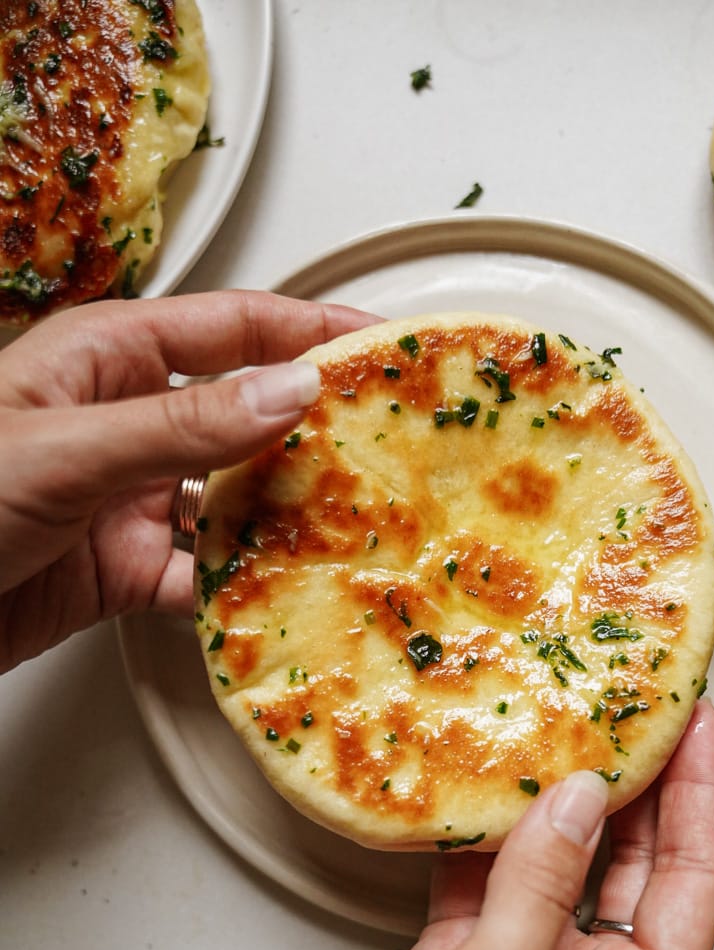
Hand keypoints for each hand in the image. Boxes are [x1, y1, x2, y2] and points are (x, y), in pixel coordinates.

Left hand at [0, 290, 375, 671]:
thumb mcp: (63, 449)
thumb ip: (182, 425)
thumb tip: (289, 390)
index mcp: (109, 359)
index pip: (234, 327)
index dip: (311, 330)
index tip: (380, 343)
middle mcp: (127, 424)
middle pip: (246, 415)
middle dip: (315, 431)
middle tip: (390, 448)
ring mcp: (127, 498)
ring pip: (232, 501)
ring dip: (284, 518)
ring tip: (347, 529)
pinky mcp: (121, 569)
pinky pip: (200, 574)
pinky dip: (238, 588)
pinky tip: (274, 596)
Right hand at [246, 700, 713, 949]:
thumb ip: (535, 896)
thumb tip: (581, 795)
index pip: (694, 880)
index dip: (699, 794)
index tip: (692, 720)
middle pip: (635, 861)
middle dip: (635, 782)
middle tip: (627, 703)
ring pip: (558, 861)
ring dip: (553, 798)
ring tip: (553, 720)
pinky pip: (488, 877)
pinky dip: (481, 832)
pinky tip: (473, 782)